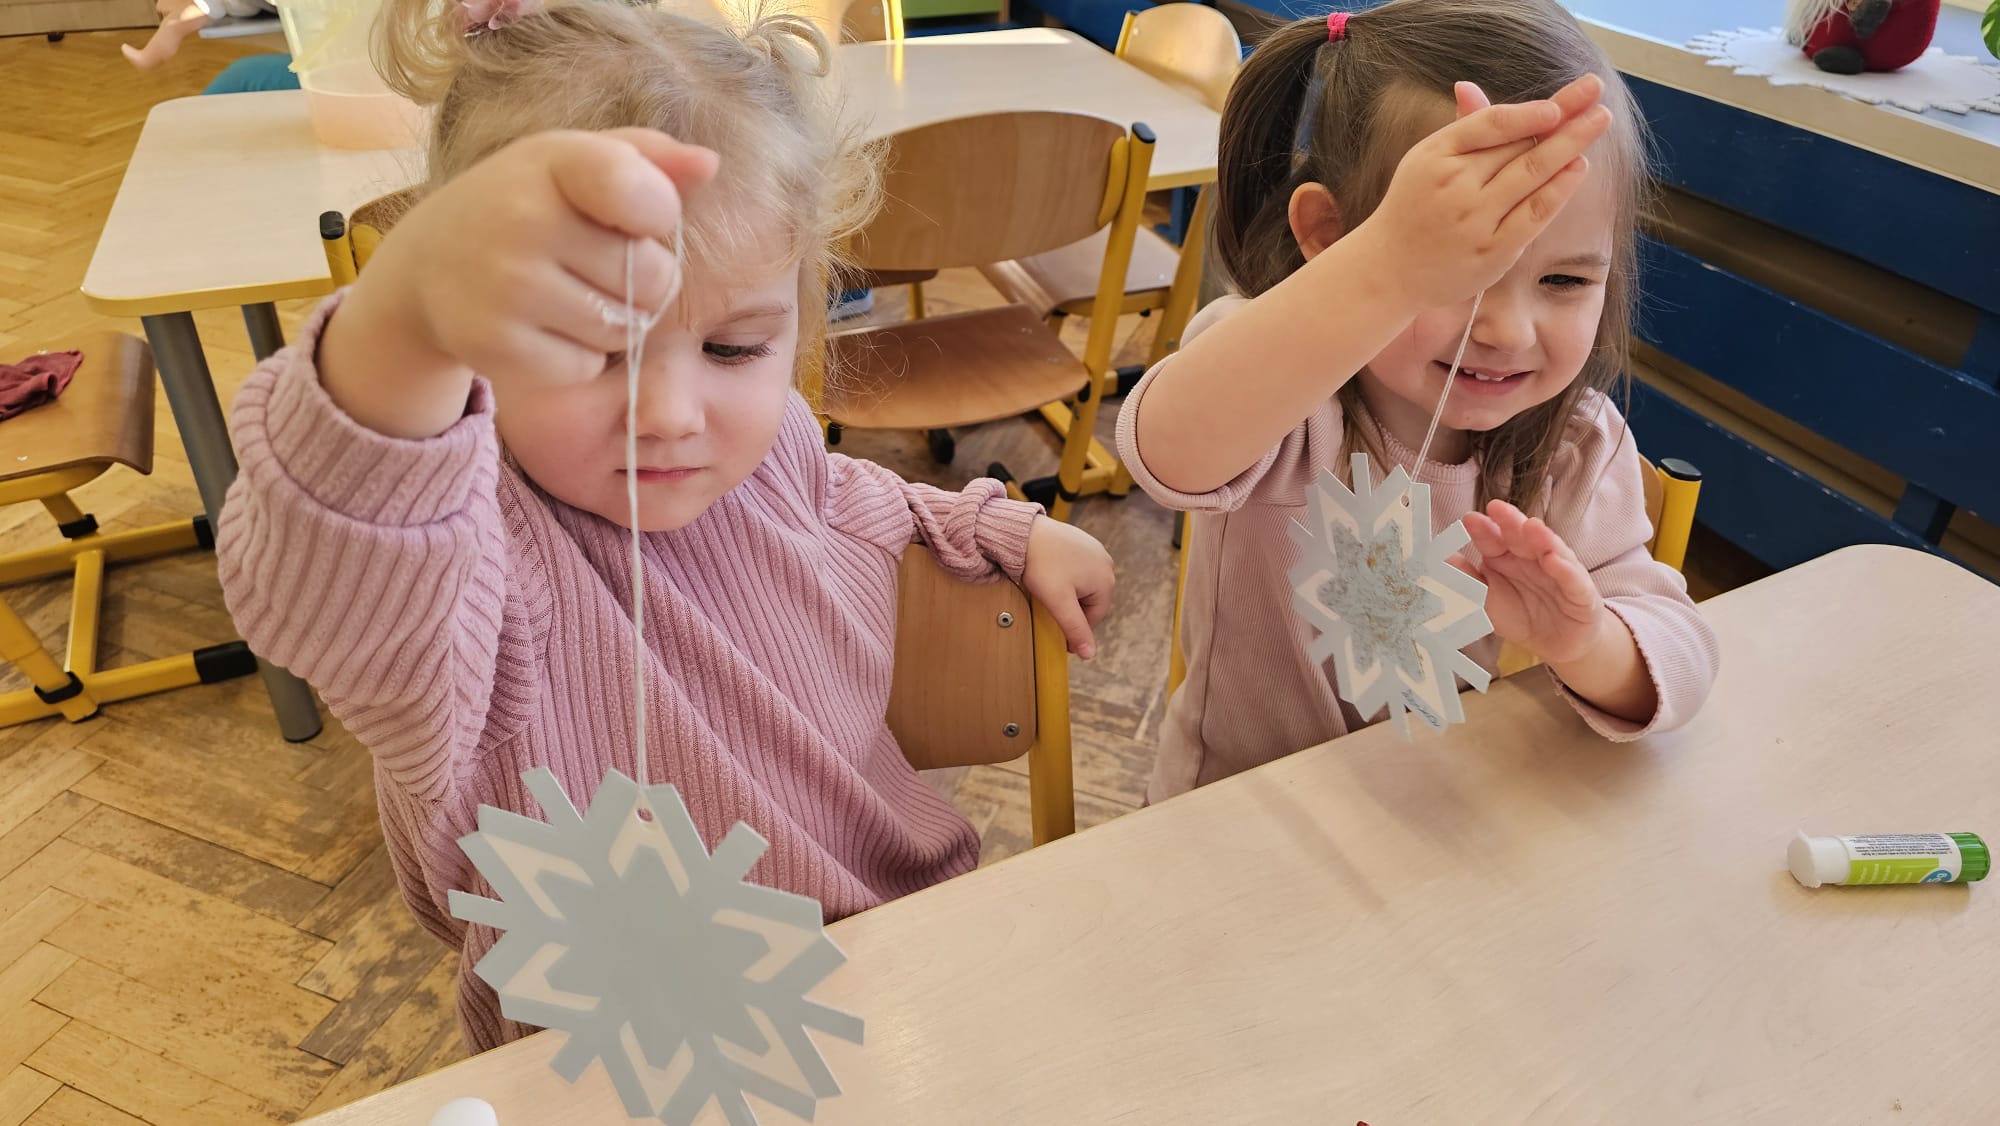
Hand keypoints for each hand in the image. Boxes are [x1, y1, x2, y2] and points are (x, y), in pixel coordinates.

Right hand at [323, 129, 717, 436]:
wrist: (429, 265)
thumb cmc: (526, 203)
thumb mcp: (576, 163)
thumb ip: (648, 158)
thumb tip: (708, 164)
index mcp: (553, 162)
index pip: (648, 196)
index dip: (659, 215)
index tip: (631, 214)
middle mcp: (523, 221)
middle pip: (655, 279)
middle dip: (644, 280)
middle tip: (598, 265)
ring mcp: (506, 287)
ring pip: (624, 329)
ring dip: (615, 322)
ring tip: (571, 294)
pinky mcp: (497, 347)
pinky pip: (585, 367)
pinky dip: (578, 357)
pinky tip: (543, 327)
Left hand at [1021, 517, 1114, 659]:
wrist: (1023, 533)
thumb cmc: (1041, 565)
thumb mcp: (1059, 603)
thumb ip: (1075, 629)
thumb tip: (1089, 654)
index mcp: (1106, 580)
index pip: (1094, 617)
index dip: (1076, 630)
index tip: (1059, 637)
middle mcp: (1106, 563)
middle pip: (1090, 601)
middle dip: (1072, 609)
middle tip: (1050, 610)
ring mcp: (1095, 550)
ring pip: (1083, 585)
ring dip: (1069, 593)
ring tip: (1049, 591)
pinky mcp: (1082, 542)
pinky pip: (1078, 568)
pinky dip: (1066, 577)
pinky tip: (1051, 575)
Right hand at [1351, 74, 1611, 311]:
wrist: (1389, 270)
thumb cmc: (1414, 208)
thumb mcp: (1426, 162)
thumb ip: (1459, 132)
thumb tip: (1469, 87)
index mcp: (1436, 155)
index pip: (1489, 124)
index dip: (1528, 112)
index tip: (1559, 103)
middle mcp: (1455, 185)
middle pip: (1519, 145)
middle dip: (1563, 118)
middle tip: (1595, 92)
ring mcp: (1475, 219)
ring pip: (1532, 174)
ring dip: (1571, 145)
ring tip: (1599, 120)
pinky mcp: (1493, 250)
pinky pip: (1534, 213)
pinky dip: (1559, 189)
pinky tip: (1578, 167)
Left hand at [1453, 500, 1606, 665]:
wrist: (1557, 644)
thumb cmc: (1520, 615)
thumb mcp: (1485, 600)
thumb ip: (1463, 579)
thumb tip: (1433, 560)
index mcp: (1506, 557)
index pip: (1493, 539)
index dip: (1483, 529)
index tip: (1469, 519)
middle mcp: (1532, 557)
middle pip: (1521, 536)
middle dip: (1510, 522)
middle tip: (1497, 508)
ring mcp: (1558, 571)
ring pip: (1550, 549)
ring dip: (1540, 537)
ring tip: (1529, 526)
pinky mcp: (1580, 592)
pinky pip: (1572, 579)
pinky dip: (1564, 569)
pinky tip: (1554, 559)